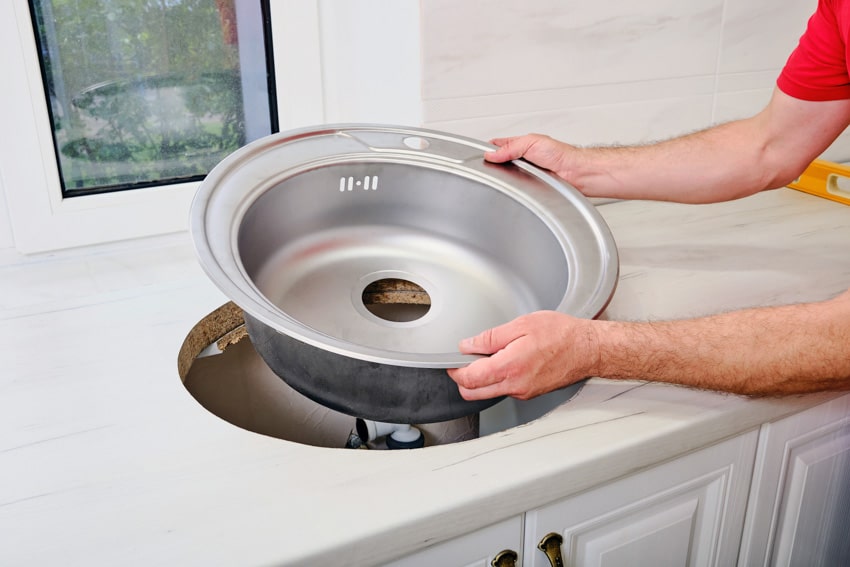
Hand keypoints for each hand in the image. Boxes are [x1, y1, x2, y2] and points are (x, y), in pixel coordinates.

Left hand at [447, 311, 599, 400]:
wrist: (588, 349)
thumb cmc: (561, 334)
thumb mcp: (521, 325)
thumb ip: (490, 338)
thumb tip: (468, 345)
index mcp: (509, 368)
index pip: (469, 379)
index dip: (455, 371)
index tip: (451, 362)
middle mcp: (515, 385)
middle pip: (474, 393)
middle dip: (463, 380)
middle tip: (464, 362)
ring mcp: (523, 392)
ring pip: (489, 393)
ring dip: (481, 380)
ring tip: (488, 357)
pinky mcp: (531, 392)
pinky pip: (505, 390)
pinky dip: (498, 379)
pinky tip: (506, 362)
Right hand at [485, 134, 578, 182]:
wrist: (574, 173)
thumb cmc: (561, 155)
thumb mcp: (531, 143)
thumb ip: (510, 147)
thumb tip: (491, 154)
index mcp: (522, 144)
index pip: (500, 145)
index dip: (489, 148)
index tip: (479, 153)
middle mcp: (523, 158)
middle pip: (501, 162)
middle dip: (495, 165)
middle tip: (489, 167)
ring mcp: (526, 173)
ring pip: (507, 176)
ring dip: (506, 178)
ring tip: (504, 178)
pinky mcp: (530, 186)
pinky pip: (516, 187)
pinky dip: (514, 188)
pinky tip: (514, 187)